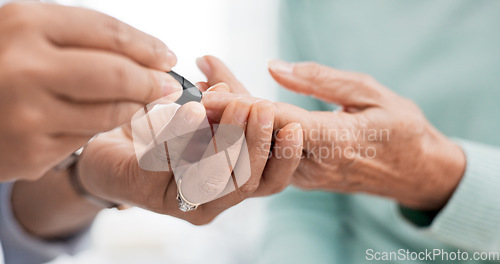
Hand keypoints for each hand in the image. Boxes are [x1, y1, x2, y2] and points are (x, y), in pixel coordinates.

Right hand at [0, 2, 180, 180]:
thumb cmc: (0, 64)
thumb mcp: (28, 33)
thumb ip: (81, 39)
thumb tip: (150, 57)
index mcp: (24, 25)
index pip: (109, 33)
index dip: (147, 46)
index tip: (166, 56)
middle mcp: (24, 70)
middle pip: (118, 77)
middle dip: (152, 82)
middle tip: (168, 86)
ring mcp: (27, 116)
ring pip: (110, 113)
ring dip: (135, 108)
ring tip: (141, 101)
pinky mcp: (30, 154)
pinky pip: (85, 138)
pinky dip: (97, 127)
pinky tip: (90, 118)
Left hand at [77, 86, 302, 224]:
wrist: (105, 149)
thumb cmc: (160, 133)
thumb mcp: (200, 117)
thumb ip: (223, 106)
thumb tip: (234, 82)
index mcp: (228, 188)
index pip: (268, 184)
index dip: (284, 158)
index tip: (295, 126)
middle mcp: (208, 203)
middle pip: (244, 184)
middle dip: (256, 143)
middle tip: (260, 107)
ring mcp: (176, 202)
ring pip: (211, 180)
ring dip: (224, 139)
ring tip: (230, 105)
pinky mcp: (144, 191)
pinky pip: (166, 165)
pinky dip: (179, 134)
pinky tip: (188, 110)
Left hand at [197, 55, 465, 209]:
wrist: (416, 172)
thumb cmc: (401, 128)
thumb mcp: (371, 93)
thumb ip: (321, 81)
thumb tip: (273, 67)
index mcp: (337, 141)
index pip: (279, 124)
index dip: (242, 108)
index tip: (209, 91)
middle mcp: (314, 164)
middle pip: (258, 138)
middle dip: (224, 113)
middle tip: (195, 85)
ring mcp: (305, 174)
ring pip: (257, 147)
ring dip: (229, 122)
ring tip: (202, 92)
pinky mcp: (301, 175)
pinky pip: (266, 152)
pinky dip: (245, 131)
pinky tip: (228, 111)